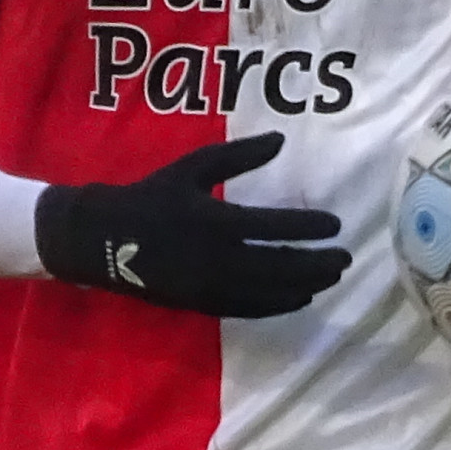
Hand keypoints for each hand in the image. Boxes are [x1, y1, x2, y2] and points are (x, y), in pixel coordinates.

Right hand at [33, 129, 345, 317]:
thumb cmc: (151, 197)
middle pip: (282, 265)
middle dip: (318, 263)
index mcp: (216, 221)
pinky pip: (250, 309)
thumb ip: (238, 156)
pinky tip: (300, 296)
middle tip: (346, 258)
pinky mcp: (204, 304)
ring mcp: (211, 287)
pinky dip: (279, 304)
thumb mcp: (192, 167)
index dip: (310, 227)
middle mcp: (218, 259)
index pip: (276, 226)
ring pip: (271, 291)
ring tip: (331, 277)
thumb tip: (280, 140)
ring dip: (306, 285)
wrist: (104, 241)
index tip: (336, 225)